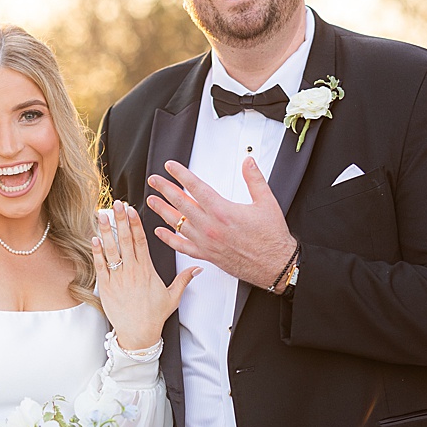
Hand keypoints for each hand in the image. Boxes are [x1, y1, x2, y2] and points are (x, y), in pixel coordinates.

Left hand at [94, 202, 196, 349]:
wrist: (138, 333)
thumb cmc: (154, 315)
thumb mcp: (173, 297)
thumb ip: (184, 279)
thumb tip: (198, 268)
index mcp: (148, 270)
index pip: (141, 241)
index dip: (136, 224)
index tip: (131, 210)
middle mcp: (133, 271)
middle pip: (126, 240)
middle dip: (120, 220)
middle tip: (116, 204)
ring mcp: (119, 278)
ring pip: (111, 249)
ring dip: (105, 231)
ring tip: (101, 215)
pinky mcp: (107, 286)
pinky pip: (101, 265)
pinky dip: (97, 252)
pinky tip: (94, 239)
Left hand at [146, 158, 298, 290]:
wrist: (274, 265)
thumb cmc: (271, 237)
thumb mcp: (267, 202)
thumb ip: (255, 179)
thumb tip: (248, 162)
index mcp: (223, 211)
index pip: (195, 187)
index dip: (181, 174)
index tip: (170, 167)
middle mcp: (210, 226)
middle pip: (181, 203)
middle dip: (165, 189)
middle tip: (154, 180)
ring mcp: (206, 242)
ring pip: (178, 223)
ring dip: (162, 211)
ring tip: (152, 201)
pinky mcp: (207, 255)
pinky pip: (182, 247)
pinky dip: (169, 239)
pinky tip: (160, 232)